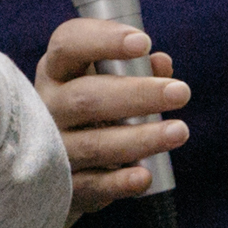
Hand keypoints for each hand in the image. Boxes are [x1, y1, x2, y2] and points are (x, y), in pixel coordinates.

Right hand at [30, 18, 188, 217]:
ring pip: (94, 144)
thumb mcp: (105, 80)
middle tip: (180, 92)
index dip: (103, 40)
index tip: (143, 42)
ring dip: (140, 138)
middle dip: (137, 95)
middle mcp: (47, 106)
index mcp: (56, 70)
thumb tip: (161, 63)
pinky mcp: (64, 186)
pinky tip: (144, 176)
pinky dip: (119, 182)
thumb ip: (135, 69)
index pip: (69, 45)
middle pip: (86, 98)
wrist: (51, 167)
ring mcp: (52, 148)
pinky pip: (92, 185)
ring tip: (179, 131)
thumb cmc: (90, 110)